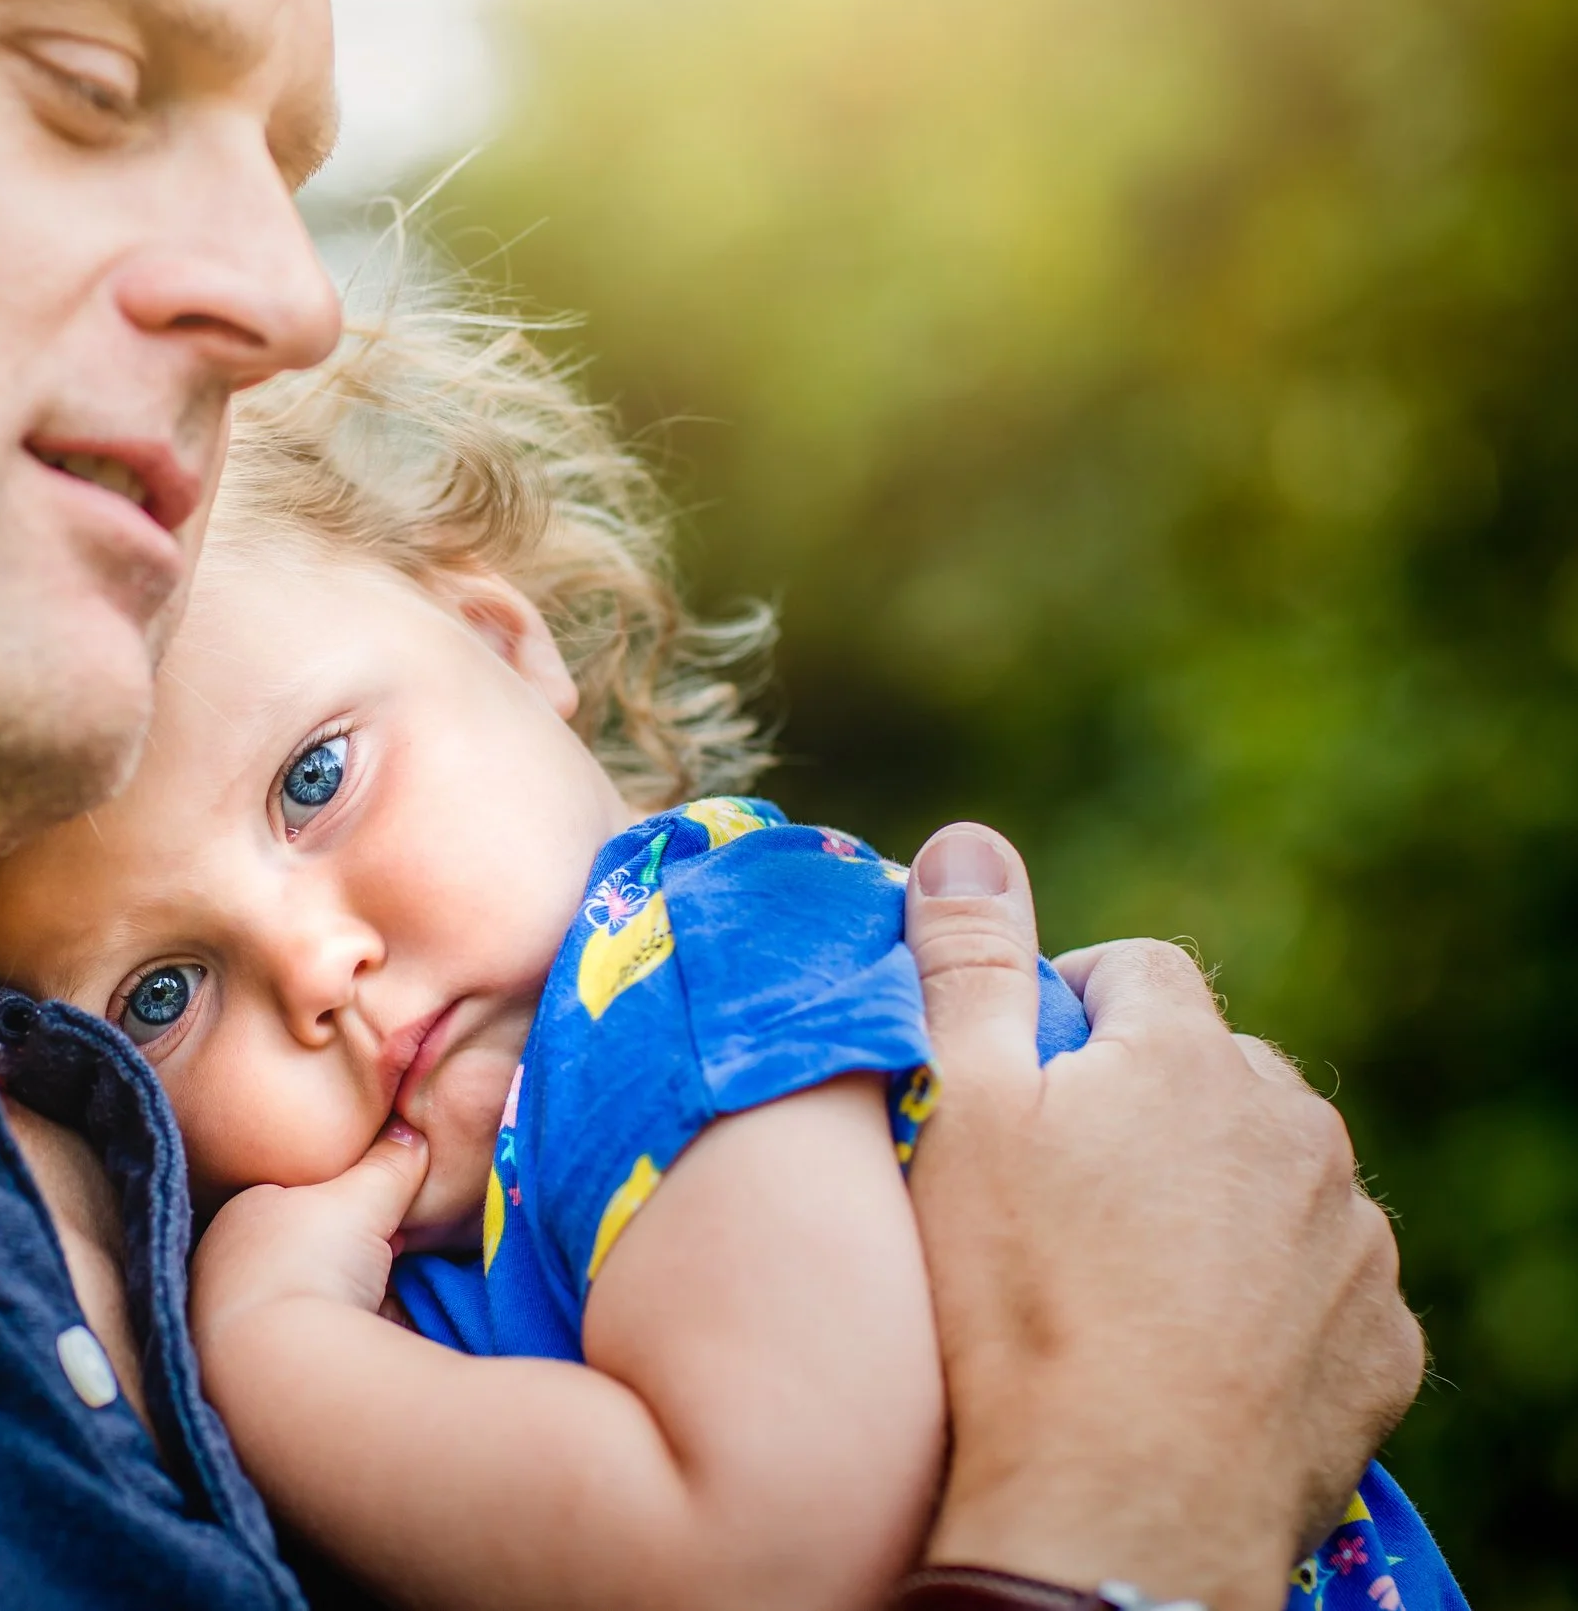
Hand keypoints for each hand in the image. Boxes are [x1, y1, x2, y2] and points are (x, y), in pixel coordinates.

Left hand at [190, 1122, 430, 1348]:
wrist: (277, 1365)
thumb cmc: (309, 1263)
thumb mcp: (362, 1199)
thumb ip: (387, 1165)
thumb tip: (410, 1134)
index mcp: (239, 1215)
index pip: (289, 1201)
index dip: (337, 1209)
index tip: (373, 1222)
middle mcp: (222, 1267)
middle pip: (295, 1257)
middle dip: (338, 1262)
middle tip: (379, 1267)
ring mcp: (226, 1322)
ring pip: (295, 1304)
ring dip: (332, 1306)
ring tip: (370, 1310)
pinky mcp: (242, 1372)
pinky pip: (292, 1347)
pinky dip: (323, 1344)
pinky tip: (350, 1346)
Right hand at [901, 825, 1423, 1610]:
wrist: (1119, 1503)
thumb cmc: (1020, 1298)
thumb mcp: (961, 1108)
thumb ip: (970, 963)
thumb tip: (968, 839)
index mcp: (1189, 1055)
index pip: (1135, 971)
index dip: (1066, 1008)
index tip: (1016, 1080)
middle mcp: (1296, 1127)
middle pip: (1214, 1070)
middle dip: (1146, 1101)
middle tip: (1059, 1187)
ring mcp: (1351, 1239)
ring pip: (1275, 1175)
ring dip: (1212, 1195)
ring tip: (1122, 1275)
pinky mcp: (1381, 1340)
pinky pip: (1321, 1280)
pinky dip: (1267, 1292)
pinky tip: (1191, 1343)